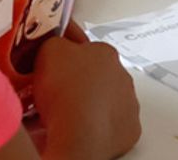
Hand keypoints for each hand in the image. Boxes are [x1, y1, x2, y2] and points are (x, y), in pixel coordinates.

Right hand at [33, 36, 140, 159]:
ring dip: (87, 105)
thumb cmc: (67, 92)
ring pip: (104, 101)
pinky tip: (79, 132)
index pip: (85, 48)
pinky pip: (110, 126)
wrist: (80, 135)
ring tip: (66, 117)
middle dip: (78, 83)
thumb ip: (54, 43)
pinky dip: (96, 129)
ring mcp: (128, 103)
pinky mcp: (128, 129)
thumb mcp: (49, 51)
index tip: (54, 68)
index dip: (67, 58)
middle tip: (57, 95)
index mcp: (105, 52)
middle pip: (96, 75)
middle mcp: (122, 75)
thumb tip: (54, 46)